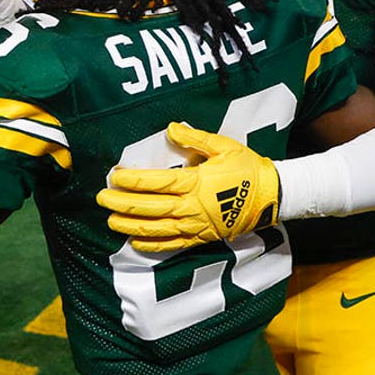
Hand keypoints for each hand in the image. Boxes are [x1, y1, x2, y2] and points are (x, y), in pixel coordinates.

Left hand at [97, 122, 280, 252]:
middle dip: (122, 204)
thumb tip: (171, 128)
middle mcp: (192, 207)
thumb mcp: (224, 146)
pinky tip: (135, 243)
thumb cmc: (248, 168)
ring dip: (130, 227)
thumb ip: (195, 138)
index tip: (114, 176)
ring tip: (111, 221)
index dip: (133, 180)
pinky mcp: (202, 238)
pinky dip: (152, 246)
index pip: (156, 182)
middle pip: (150, 208)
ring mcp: (197, 226)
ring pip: (156, 230)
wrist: (272, 196)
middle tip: (101, 199)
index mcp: (196, 183)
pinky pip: (173, 245)